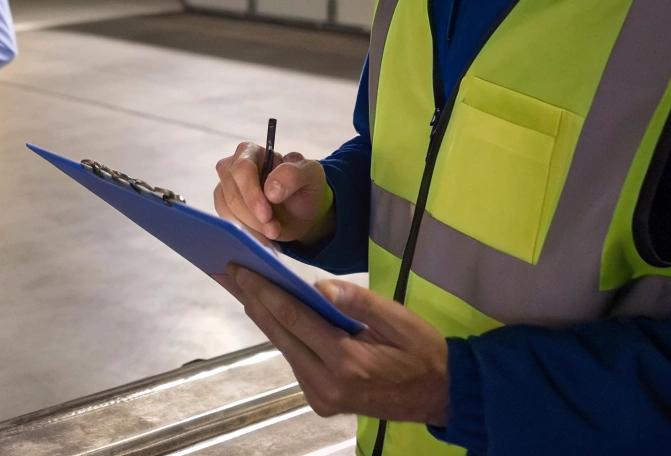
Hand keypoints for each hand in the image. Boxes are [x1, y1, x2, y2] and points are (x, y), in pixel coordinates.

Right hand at [214, 142, 333, 243]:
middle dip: (252, 215)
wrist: (302, 212)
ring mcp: (227, 187)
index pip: (242, 168)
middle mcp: (233, 167)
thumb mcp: (311, 175)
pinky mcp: (225, 207)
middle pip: (231, 191)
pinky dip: (246, 234)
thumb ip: (293, 174)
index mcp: (252, 152)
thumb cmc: (305, 187)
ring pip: (226, 208)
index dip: (251, 192)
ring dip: (250, 227)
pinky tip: (263, 239)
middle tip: (273, 230)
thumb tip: (270, 189)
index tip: (267, 214)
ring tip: (273, 234)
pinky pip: (227, 221)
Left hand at [218, 265, 448, 423]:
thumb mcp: (399, 320)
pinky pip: (296, 360)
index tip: (241, 269)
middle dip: (253, 300)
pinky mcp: (322, 401)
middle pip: (280, 335)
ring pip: (285, 348)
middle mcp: (327, 385)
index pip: (295, 320)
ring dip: (265, 316)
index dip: (264, 292)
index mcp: (347, 363)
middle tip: (230, 272)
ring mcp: (322, 397)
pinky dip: (283, 334)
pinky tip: (272, 311)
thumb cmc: (422, 352)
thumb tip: (319, 286)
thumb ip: (359, 301)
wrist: (440, 396)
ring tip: (245, 286)